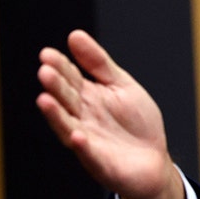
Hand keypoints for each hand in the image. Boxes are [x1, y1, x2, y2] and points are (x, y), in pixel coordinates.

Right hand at [36, 30, 184, 198]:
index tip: (48, 54)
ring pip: (68, 126)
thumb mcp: (122, 86)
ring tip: (45, 100)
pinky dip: (82, 146)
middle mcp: (83, 117)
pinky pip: (89, 154)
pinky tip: (77, 136)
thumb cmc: (137, 123)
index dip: (60, 67)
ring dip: (56, 115)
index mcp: (88, 97)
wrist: (154, 161)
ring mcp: (88, 140)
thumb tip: (74, 35)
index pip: (70, 78)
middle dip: (56, 87)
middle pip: (66, 99)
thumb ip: (99, 64)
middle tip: (45, 71)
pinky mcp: (99, 163)